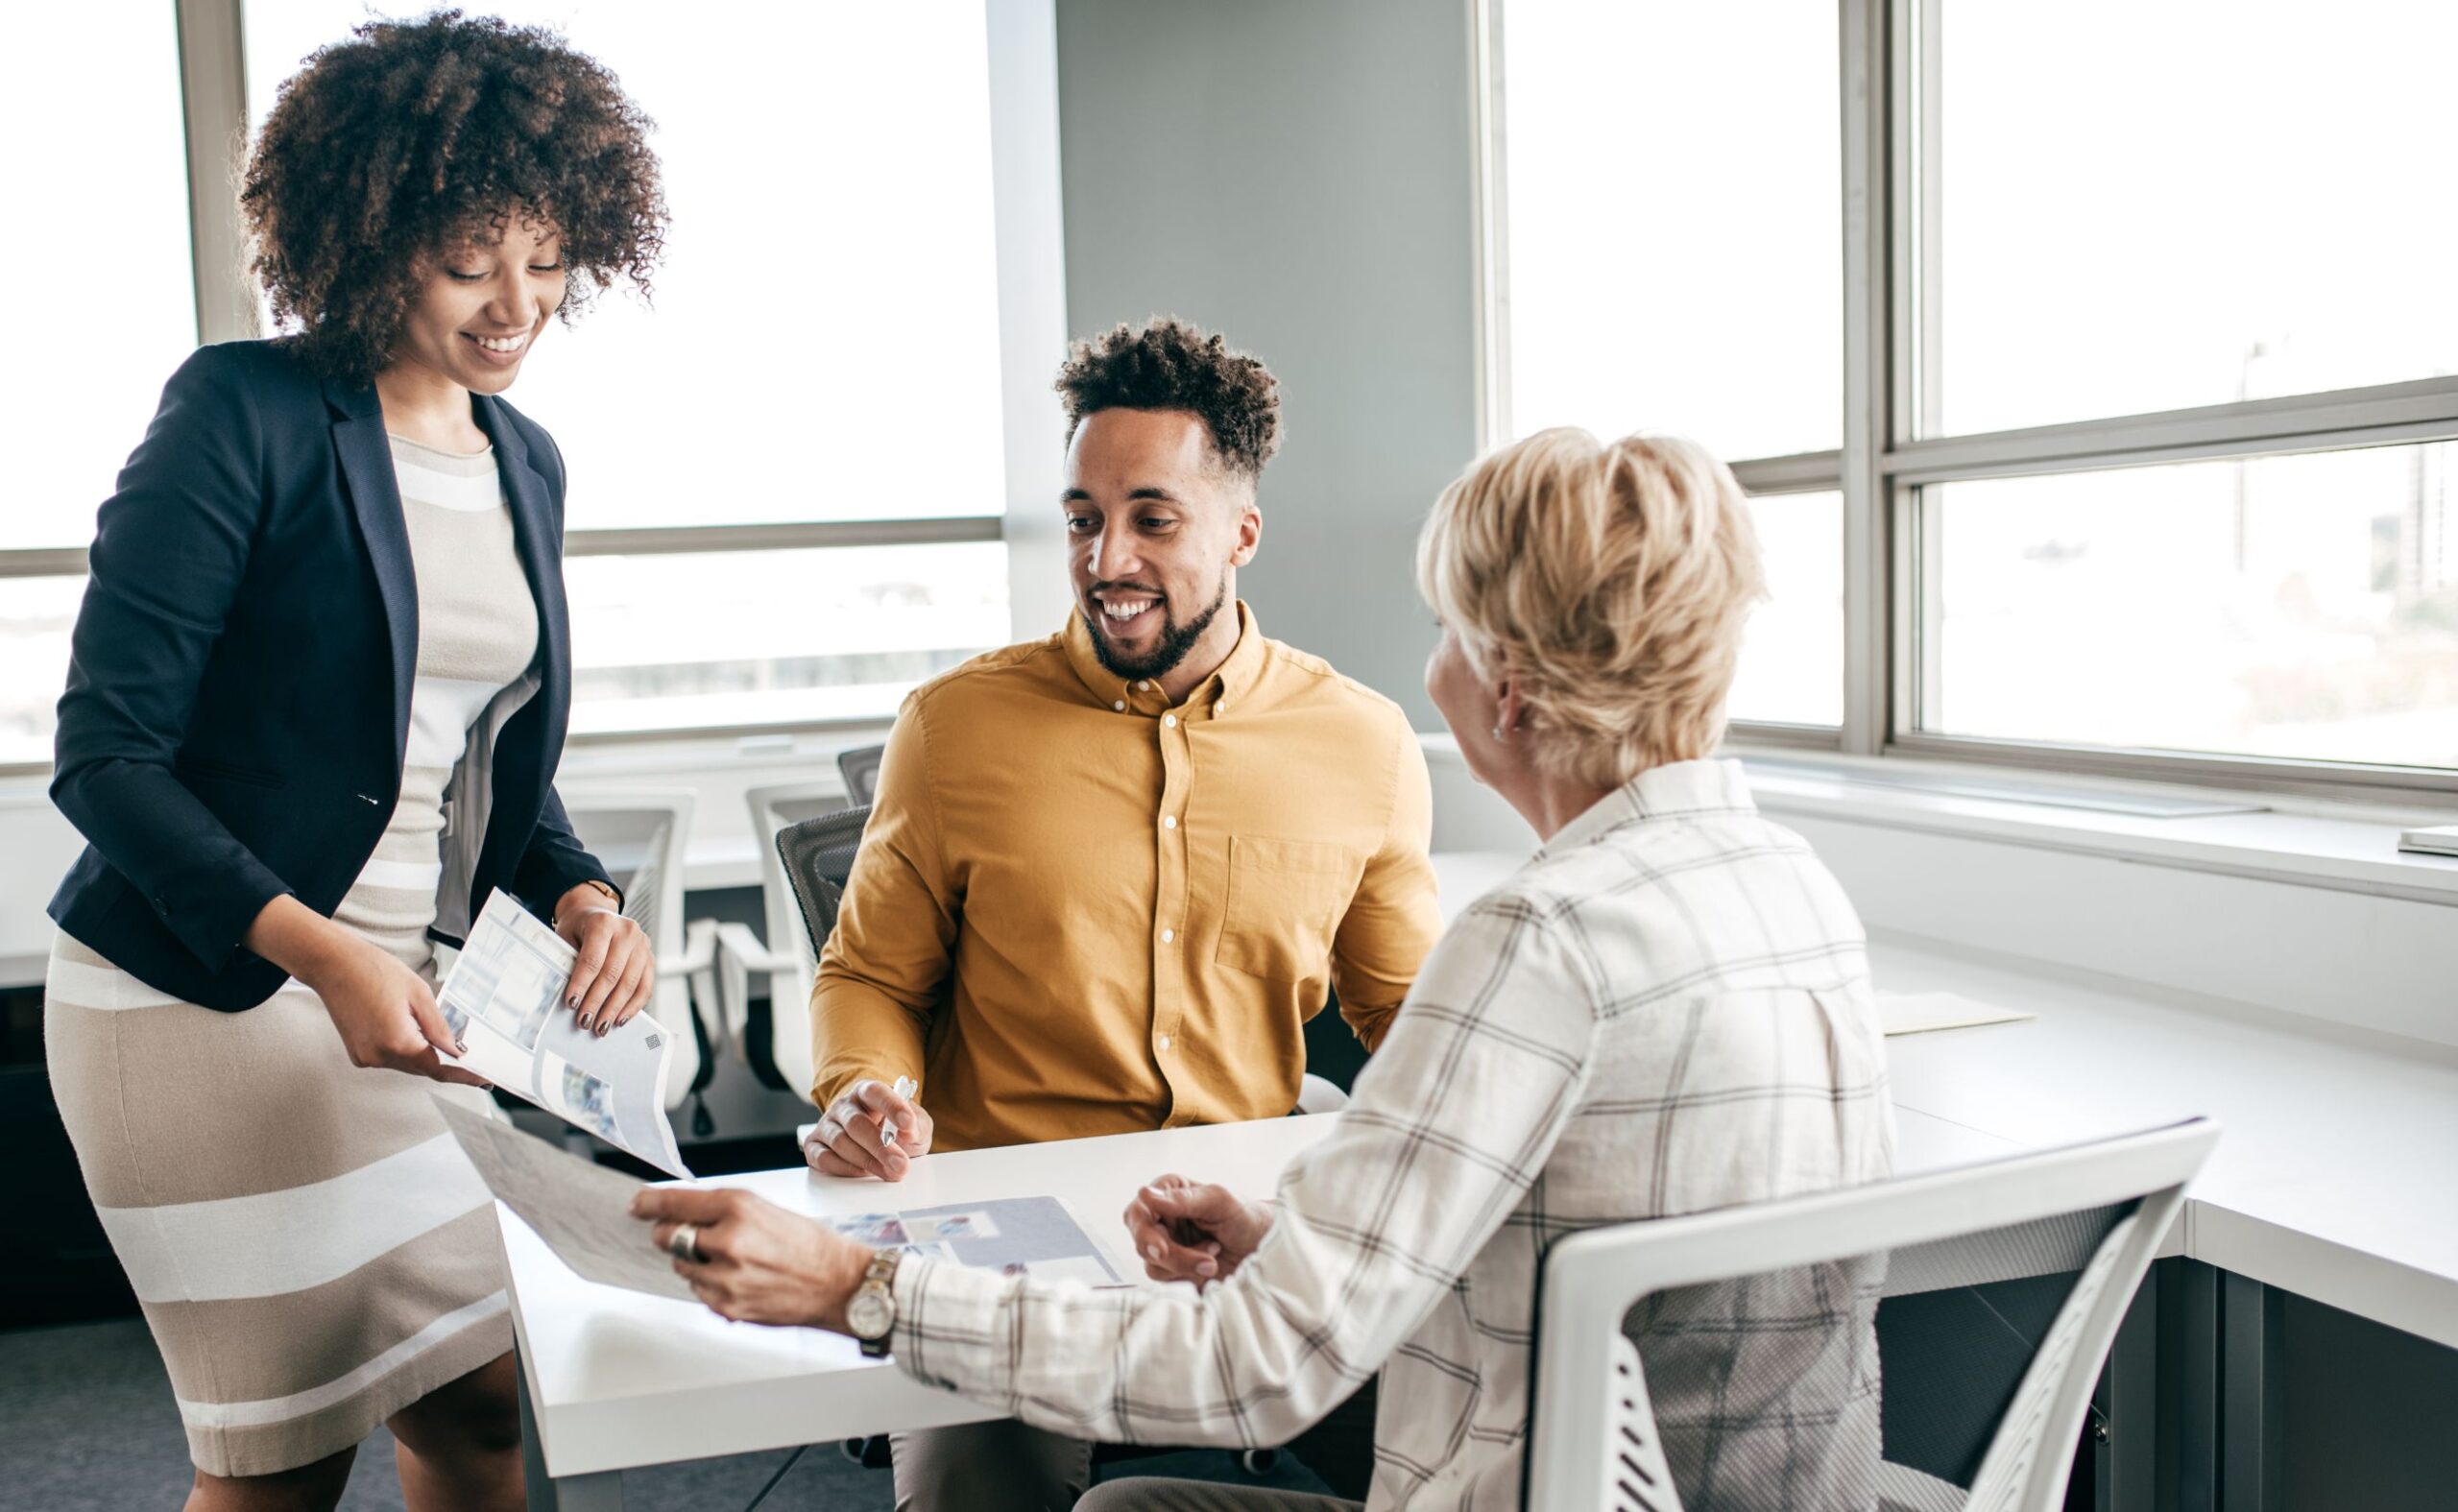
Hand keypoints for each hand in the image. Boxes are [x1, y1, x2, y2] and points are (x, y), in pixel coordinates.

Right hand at [306, 935, 490, 1087]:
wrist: (334, 964)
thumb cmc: (374, 970)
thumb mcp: (419, 994)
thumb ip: (439, 1027)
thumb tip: (457, 1051)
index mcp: (397, 1042)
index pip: (439, 1068)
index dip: (464, 1075)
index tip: (483, 1078)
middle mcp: (379, 1056)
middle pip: (423, 1068)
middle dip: (446, 1063)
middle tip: (470, 1057)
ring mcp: (365, 1057)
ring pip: (407, 1064)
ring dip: (424, 1055)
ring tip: (442, 1040)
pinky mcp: (358, 1053)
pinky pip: (390, 1059)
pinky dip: (405, 1050)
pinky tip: (412, 1032)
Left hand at [554, 886, 653, 1034]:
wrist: (594, 912)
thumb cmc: (577, 928)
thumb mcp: (565, 937)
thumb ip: (566, 961)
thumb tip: (565, 997)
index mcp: (603, 922)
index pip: (592, 959)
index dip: (582, 984)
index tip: (571, 1004)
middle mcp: (627, 931)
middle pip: (612, 974)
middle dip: (597, 1002)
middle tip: (585, 1022)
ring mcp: (642, 944)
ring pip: (630, 983)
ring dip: (614, 1009)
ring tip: (601, 1027)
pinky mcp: (650, 957)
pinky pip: (645, 986)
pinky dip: (633, 1006)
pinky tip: (620, 1019)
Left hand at [631, 1185, 872, 1329]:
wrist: (840, 1283)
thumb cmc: (811, 1246)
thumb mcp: (767, 1210)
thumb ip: (724, 1210)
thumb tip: (684, 1212)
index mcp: (739, 1208)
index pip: (676, 1202)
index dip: (650, 1203)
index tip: (638, 1204)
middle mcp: (728, 1241)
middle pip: (669, 1237)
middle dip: (671, 1234)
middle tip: (685, 1234)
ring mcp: (726, 1277)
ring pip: (682, 1266)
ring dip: (695, 1262)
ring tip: (730, 1260)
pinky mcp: (727, 1305)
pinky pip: (698, 1291)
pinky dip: (709, 1284)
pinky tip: (738, 1279)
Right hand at [805, 1078, 933, 1181]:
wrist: (874, 1136)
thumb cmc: (894, 1128)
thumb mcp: (915, 1123)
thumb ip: (917, 1125)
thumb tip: (910, 1132)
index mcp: (867, 1092)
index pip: (876, 1092)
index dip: (892, 1107)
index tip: (908, 1123)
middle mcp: (843, 1106)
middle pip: (856, 1123)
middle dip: (880, 1147)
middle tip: (901, 1164)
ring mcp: (826, 1125)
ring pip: (840, 1142)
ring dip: (867, 1161)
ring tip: (890, 1172)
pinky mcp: (814, 1145)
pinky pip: (823, 1158)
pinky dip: (844, 1168)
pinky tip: (864, 1173)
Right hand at [1122, 1175, 1272, 1288]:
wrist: (1265, 1250)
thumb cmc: (1245, 1217)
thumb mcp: (1220, 1201)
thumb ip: (1184, 1199)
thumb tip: (1145, 1193)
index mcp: (1167, 1194)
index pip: (1137, 1213)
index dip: (1144, 1233)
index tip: (1161, 1248)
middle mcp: (1161, 1221)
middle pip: (1143, 1244)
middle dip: (1174, 1256)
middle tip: (1207, 1262)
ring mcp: (1166, 1248)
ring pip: (1154, 1267)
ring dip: (1188, 1266)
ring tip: (1215, 1254)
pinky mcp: (1174, 1273)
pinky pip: (1168, 1284)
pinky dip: (1191, 1278)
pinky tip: (1211, 1266)